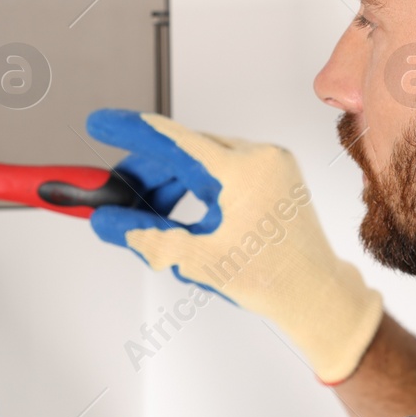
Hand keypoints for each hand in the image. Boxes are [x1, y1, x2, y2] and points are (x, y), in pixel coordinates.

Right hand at [86, 110, 381, 383]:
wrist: (315, 293)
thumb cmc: (272, 279)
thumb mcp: (197, 259)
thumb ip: (146, 235)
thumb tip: (108, 220)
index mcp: (243, 171)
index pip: (173, 140)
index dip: (130, 131)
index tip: (100, 123)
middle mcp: (260, 158)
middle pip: (184, 152)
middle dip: (147, 174)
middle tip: (116, 195)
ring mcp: (270, 164)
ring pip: (201, 161)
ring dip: (171, 185)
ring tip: (152, 219)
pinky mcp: (273, 175)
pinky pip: (222, 170)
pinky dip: (196, 189)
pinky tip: (182, 216)